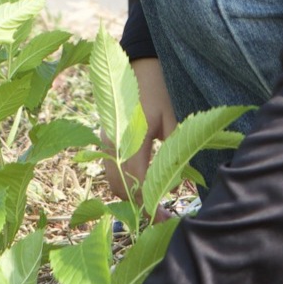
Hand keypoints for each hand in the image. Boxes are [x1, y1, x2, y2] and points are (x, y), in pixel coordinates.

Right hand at [106, 57, 179, 205]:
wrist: (141, 62)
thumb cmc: (162, 89)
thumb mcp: (174, 121)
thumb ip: (175, 155)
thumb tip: (176, 188)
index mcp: (129, 139)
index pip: (136, 186)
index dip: (150, 208)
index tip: (167, 221)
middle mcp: (112, 143)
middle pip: (120, 188)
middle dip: (140, 208)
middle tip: (163, 219)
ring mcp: (106, 140)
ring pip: (113, 181)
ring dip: (132, 196)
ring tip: (155, 206)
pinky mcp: (107, 138)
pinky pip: (113, 169)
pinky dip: (126, 182)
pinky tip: (145, 186)